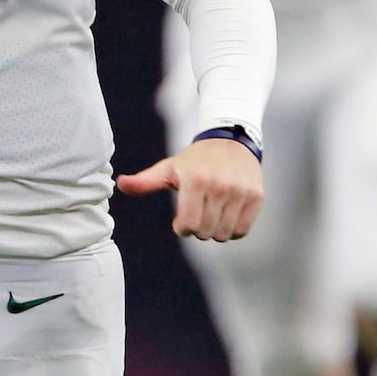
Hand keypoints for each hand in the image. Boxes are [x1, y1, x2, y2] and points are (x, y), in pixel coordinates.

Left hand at [117, 138, 263, 240]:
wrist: (231, 141)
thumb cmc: (194, 160)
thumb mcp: (168, 168)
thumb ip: (145, 181)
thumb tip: (121, 184)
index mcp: (195, 181)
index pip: (188, 226)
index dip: (182, 228)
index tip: (181, 220)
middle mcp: (220, 186)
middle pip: (206, 232)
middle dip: (198, 229)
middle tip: (198, 214)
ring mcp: (240, 192)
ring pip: (224, 234)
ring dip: (215, 231)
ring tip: (212, 215)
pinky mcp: (256, 196)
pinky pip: (242, 230)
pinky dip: (232, 230)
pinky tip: (226, 216)